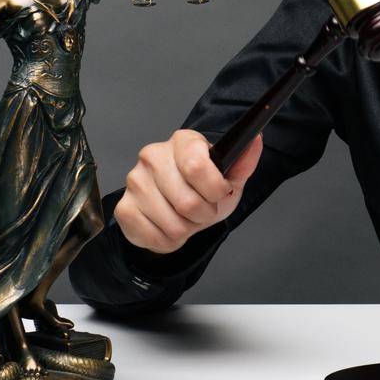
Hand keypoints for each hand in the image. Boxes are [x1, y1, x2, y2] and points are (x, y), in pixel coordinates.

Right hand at [114, 129, 261, 253]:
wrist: (181, 208)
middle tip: (204, 210)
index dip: (214, 189)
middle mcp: (153, 156)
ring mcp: (134, 182)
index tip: (220, 192)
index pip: (196, 166)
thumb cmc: (205, 189)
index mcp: (182, 142)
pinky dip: (170, 240)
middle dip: (204, 214)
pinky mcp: (123, 208)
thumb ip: (244, 162)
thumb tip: (255, 138)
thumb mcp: (230, 177)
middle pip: (187, 201)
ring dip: (187, 229)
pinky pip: (155, 237)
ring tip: (187, 218)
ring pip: (172, 224)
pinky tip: (170, 226)